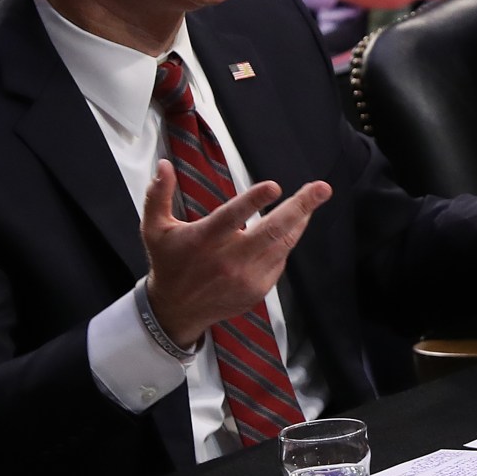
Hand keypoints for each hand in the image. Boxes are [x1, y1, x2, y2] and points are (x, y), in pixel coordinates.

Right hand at [140, 160, 331, 349]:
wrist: (176, 310)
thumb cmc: (168, 263)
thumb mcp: (154, 229)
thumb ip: (158, 195)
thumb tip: (164, 165)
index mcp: (204, 240)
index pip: (232, 217)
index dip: (254, 201)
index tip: (274, 186)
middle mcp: (228, 260)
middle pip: (272, 231)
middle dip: (301, 207)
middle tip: (322, 188)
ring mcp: (246, 277)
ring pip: (283, 244)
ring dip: (301, 220)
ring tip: (313, 198)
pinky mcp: (258, 289)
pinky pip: (280, 260)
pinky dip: (286, 241)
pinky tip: (290, 226)